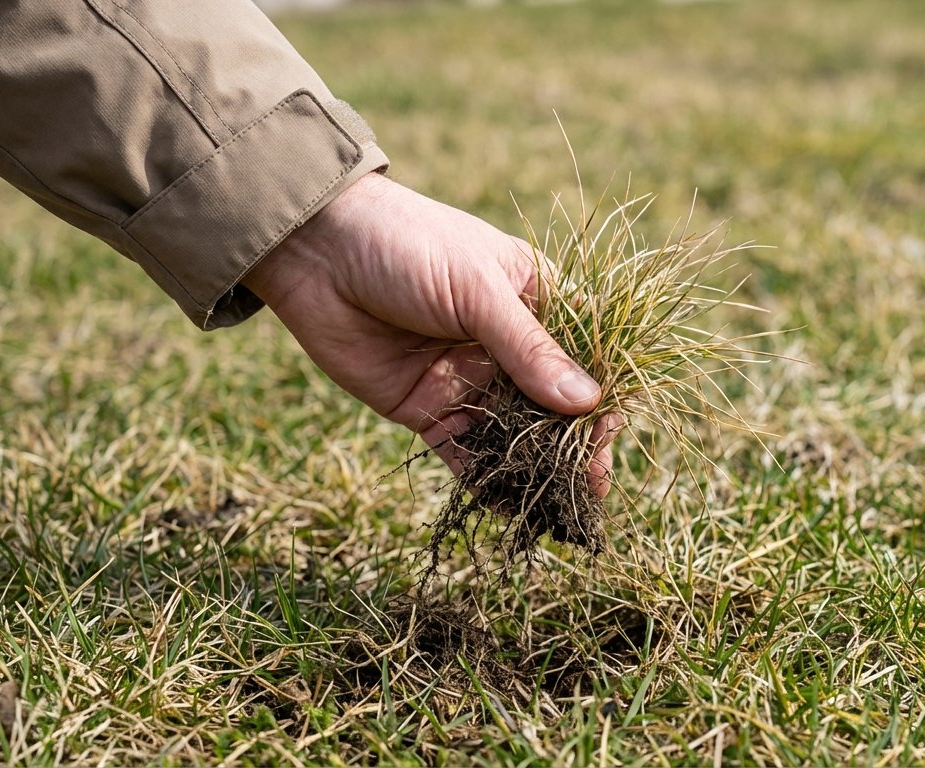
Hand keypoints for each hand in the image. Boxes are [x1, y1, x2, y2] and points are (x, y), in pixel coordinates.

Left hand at [242, 173, 615, 494]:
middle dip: (574, 446)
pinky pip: (465, 453)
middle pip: (553, 405)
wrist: (315, 250)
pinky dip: (486, 482)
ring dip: (536, 469)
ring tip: (561, 509)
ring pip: (514, 434)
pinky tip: (511, 510)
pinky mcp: (428, 409)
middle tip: (592, 489)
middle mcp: (507, 346)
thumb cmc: (408, 245)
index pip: (583, 357)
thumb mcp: (477, 291)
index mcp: (535, 302)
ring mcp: (469, 379)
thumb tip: (587, 404)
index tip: (609, 434)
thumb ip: (528, 350)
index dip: (600, 396)